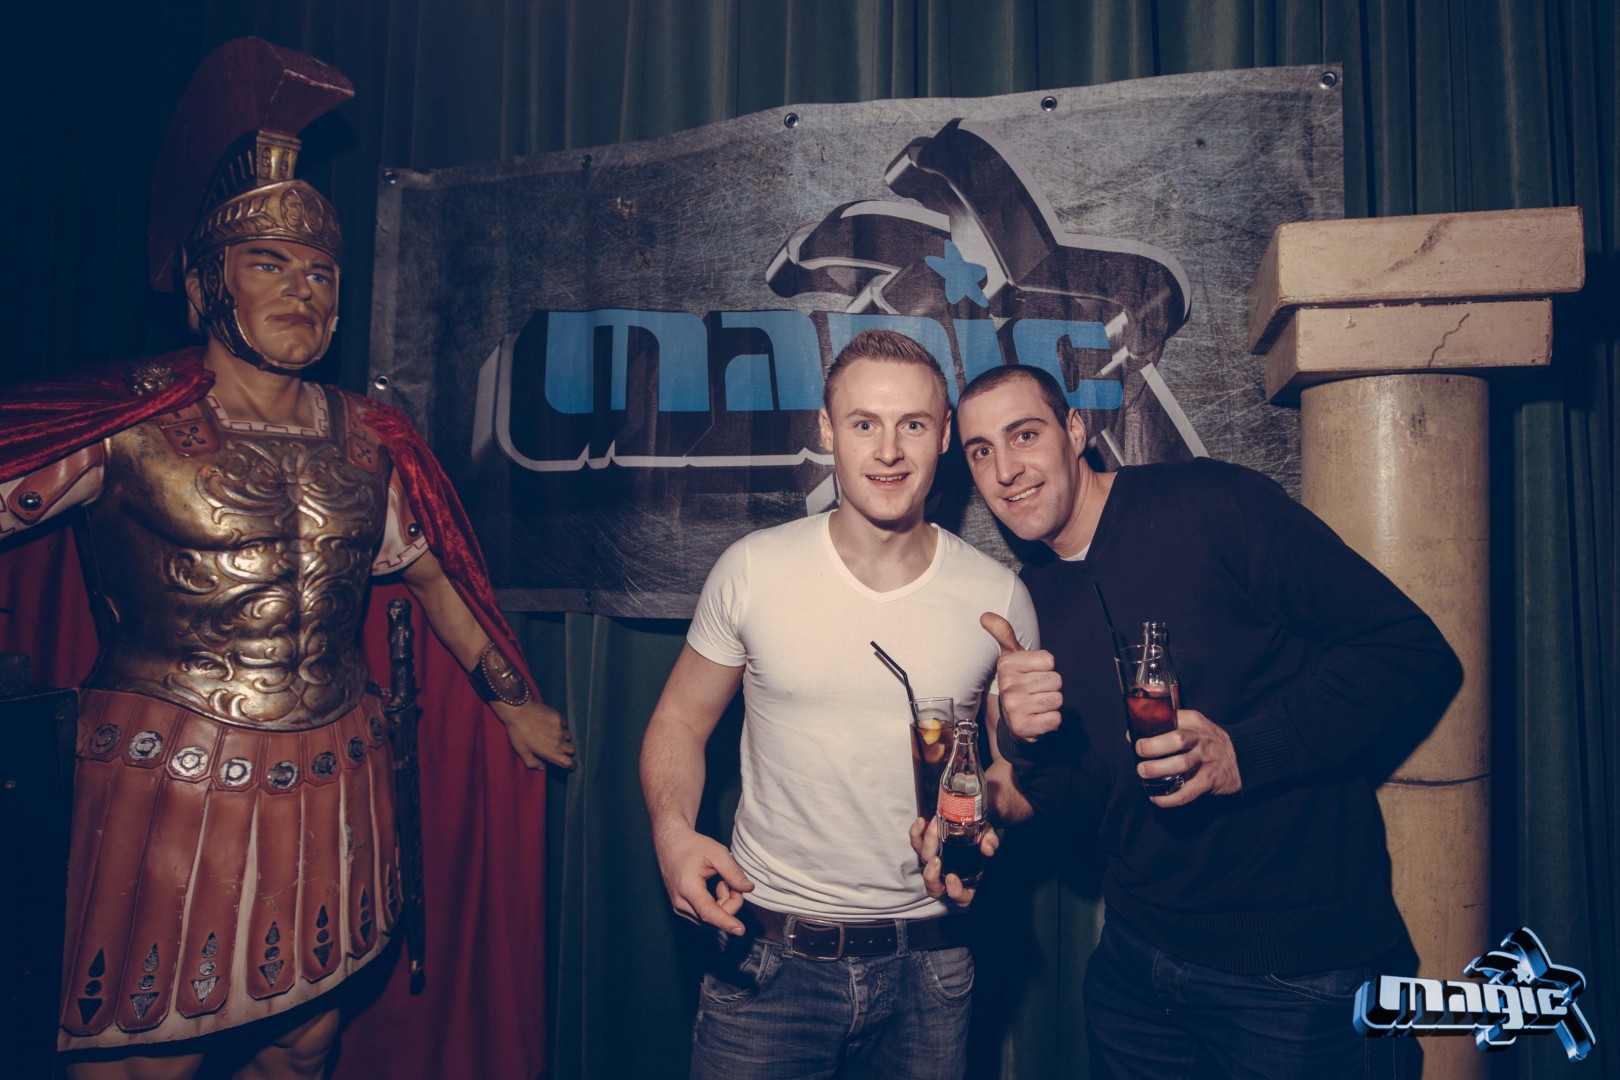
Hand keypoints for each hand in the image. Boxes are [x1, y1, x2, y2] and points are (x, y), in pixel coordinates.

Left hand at [493, 699, 575, 769]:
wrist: (518, 711)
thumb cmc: (518, 733)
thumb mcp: (522, 752)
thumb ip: (533, 763)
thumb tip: (542, 766)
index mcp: (550, 753)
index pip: (569, 763)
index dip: (572, 765)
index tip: (570, 764)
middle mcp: (558, 742)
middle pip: (571, 749)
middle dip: (565, 749)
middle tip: (555, 745)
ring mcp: (560, 729)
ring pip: (568, 736)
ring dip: (562, 736)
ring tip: (549, 732)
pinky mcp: (559, 718)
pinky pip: (564, 724)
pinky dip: (559, 724)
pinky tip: (548, 722)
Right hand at [652, 827, 753, 934]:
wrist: (671, 845)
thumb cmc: (692, 847)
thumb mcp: (716, 853)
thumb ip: (733, 872)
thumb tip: (748, 889)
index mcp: (688, 887)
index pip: (708, 912)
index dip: (725, 922)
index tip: (740, 930)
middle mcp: (681, 903)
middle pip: (714, 918)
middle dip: (731, 903)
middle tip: (732, 882)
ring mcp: (680, 909)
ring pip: (711, 920)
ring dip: (723, 905)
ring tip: (721, 883)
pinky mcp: (682, 910)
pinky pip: (705, 917)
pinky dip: (716, 906)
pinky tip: (714, 890)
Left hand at [909, 816, 998, 906]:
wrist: (968, 822)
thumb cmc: (979, 836)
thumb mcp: (988, 837)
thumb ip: (990, 841)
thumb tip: (989, 848)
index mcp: (966, 881)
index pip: (961, 898)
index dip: (955, 892)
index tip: (952, 877)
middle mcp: (946, 877)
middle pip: (934, 888)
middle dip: (931, 875)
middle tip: (936, 859)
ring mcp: (933, 864)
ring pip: (923, 865)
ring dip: (924, 849)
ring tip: (932, 832)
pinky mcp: (923, 848)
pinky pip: (916, 844)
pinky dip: (916, 833)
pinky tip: (922, 822)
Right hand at [981, 612, 1061, 740]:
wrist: (1012, 719)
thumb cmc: (1017, 682)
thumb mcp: (1010, 657)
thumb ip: (1003, 633)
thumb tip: (986, 615)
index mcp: (1007, 665)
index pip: (1049, 660)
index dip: (1045, 667)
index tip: (1032, 673)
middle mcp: (1009, 686)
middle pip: (1056, 680)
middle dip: (1049, 686)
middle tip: (1035, 691)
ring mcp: (1015, 708)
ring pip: (1057, 699)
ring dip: (1051, 704)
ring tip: (1036, 704)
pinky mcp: (1024, 727)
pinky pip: (1055, 719)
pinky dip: (1051, 720)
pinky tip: (1038, 718)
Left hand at [1136, 709, 1242, 806]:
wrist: (1243, 758)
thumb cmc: (1210, 741)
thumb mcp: (1196, 724)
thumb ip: (1172, 723)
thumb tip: (1136, 732)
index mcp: (1195, 723)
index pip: (1172, 718)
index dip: (1150, 726)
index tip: (1133, 736)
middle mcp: (1201, 741)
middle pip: (1177, 740)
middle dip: (1154, 746)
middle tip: (1139, 753)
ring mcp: (1205, 762)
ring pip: (1181, 765)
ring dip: (1158, 770)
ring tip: (1143, 773)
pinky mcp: (1208, 782)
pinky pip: (1187, 792)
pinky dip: (1169, 798)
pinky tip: (1156, 798)